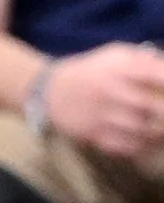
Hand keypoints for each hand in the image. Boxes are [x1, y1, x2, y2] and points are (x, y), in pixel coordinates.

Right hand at [44, 43, 163, 159]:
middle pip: (155, 108)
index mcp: (120, 67)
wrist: (50, 90)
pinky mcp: (93, 134)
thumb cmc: (93, 72)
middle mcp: (111, 90)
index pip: (159, 75)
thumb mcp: (117, 55)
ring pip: (143, 131)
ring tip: (162, 132)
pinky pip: (126, 147)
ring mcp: (101, 115)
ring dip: (159, 134)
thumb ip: (146, 61)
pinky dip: (142, 148)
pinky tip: (148, 143)